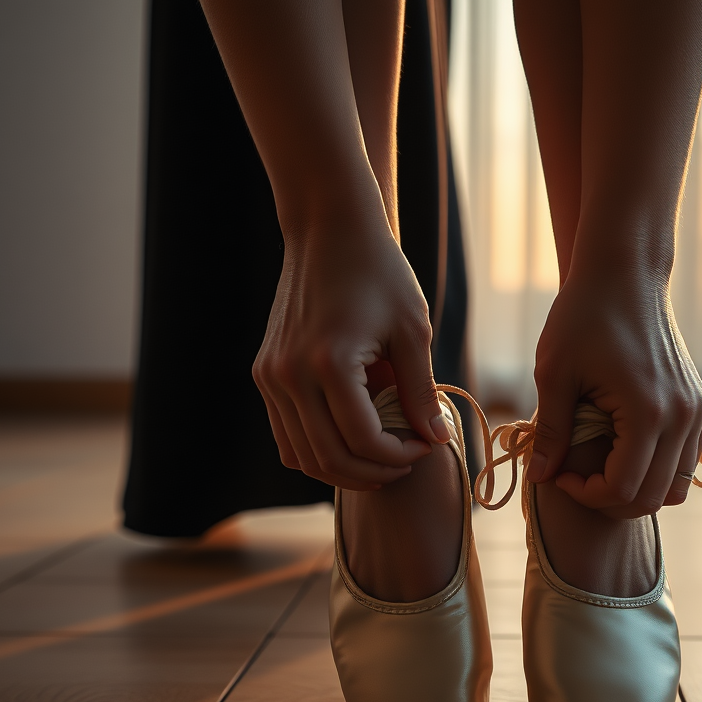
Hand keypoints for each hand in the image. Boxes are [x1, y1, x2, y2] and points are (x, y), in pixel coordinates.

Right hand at [253, 221, 449, 489]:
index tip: (427, 445)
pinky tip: (353, 443)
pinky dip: (318, 451)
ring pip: (302, 456)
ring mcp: (271, 377)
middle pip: (330, 458)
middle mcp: (289, 375)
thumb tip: (436, 440)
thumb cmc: (379, 272)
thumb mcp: (412, 331)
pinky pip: (287, 436)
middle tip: (406, 463)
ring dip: (344, 470)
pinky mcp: (265, 374)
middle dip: (374, 473)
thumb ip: (421, 391)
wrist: (329, 229)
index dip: (400, 455)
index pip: (364, 440)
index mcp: (328, 363)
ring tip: (381, 461)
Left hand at [529, 269, 701, 517]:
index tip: (559, 474)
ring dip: (636, 490)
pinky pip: (685, 462)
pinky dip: (655, 470)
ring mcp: (698, 412)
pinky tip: (620, 451)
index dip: (585, 495)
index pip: (621, 489)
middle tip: (576, 481)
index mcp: (647, 412)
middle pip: (653, 498)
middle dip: (609, 501)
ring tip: (599, 469)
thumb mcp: (554, 374)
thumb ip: (551, 433)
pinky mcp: (700, 405)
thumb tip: (540, 479)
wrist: (625, 273)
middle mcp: (683, 417)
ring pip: (675, 487)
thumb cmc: (582, 316)